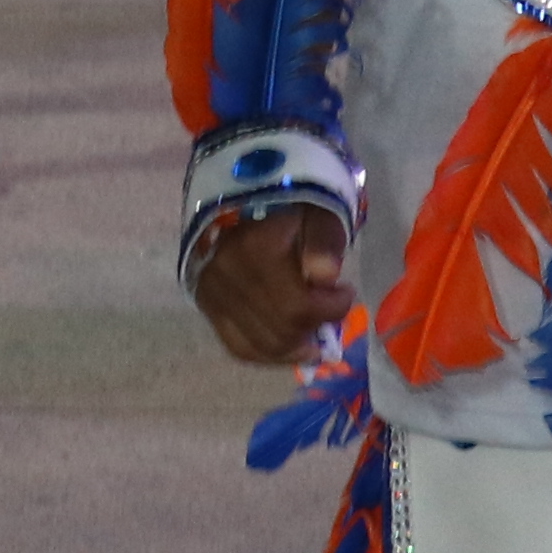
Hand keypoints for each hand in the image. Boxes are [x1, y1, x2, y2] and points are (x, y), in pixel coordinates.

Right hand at [193, 202, 354, 368]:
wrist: (250, 197)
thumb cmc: (294, 209)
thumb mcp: (320, 215)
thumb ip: (325, 244)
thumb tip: (325, 277)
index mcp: (256, 248)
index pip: (299, 306)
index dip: (331, 310)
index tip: (346, 292)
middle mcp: (227, 273)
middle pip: (280, 330)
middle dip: (313, 329)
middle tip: (328, 314)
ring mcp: (212, 291)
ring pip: (260, 345)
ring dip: (294, 348)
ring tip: (311, 333)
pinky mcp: (205, 303)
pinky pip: (237, 346)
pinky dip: (267, 354)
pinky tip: (288, 347)